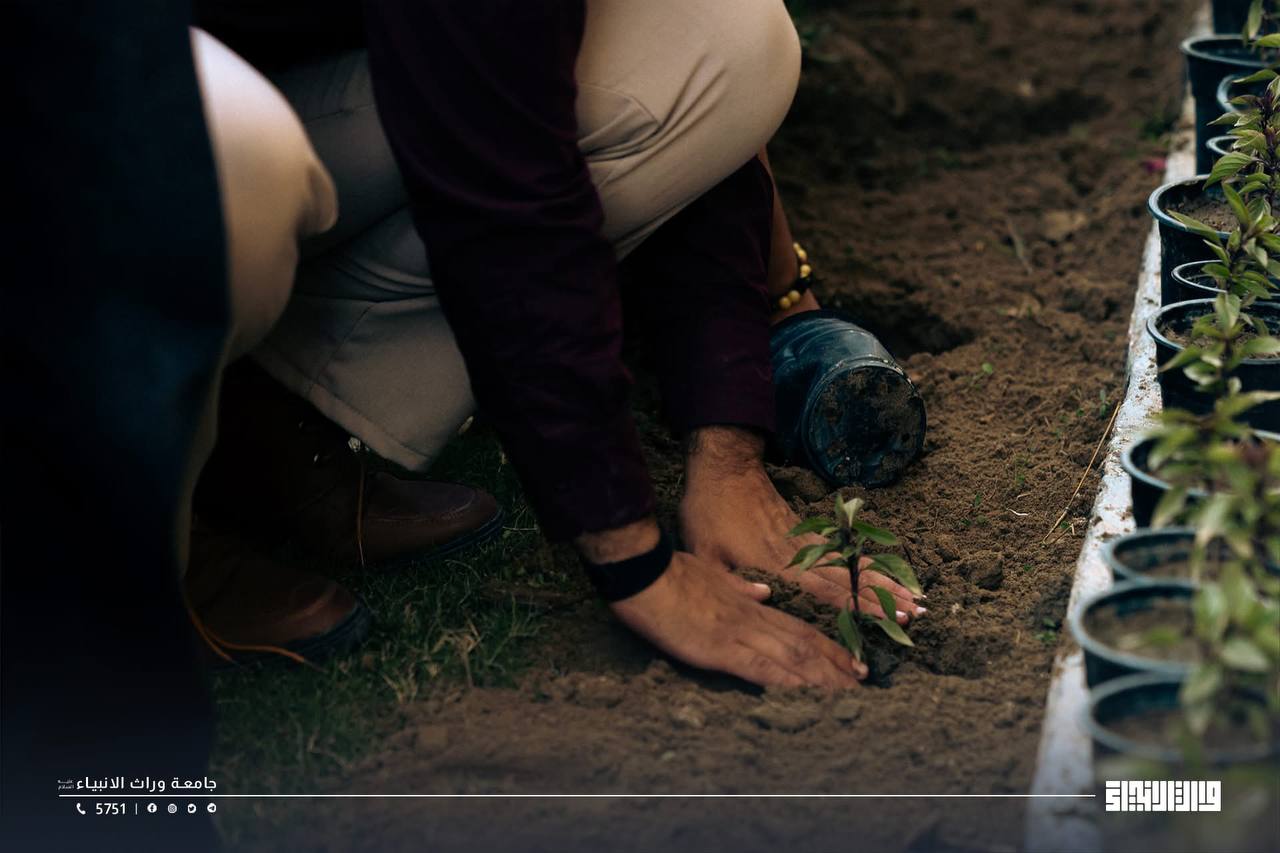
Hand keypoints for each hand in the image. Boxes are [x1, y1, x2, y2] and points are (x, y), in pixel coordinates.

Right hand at [610, 551, 865, 686]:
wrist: (643, 572)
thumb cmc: (669, 572)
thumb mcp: (711, 571)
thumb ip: (740, 585)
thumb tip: (764, 591)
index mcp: (749, 603)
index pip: (798, 626)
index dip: (827, 644)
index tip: (850, 659)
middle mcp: (751, 618)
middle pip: (804, 643)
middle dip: (835, 664)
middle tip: (863, 682)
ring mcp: (738, 633)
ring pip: (791, 656)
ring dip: (823, 676)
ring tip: (848, 692)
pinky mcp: (720, 648)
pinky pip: (761, 668)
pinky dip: (787, 682)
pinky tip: (805, 695)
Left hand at [679, 427, 923, 621]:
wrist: (724, 468)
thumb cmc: (709, 514)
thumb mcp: (705, 553)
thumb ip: (731, 583)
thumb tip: (766, 601)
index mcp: (776, 565)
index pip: (826, 593)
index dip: (859, 608)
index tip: (890, 619)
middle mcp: (800, 554)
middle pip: (850, 580)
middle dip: (885, 599)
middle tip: (918, 614)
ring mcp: (807, 540)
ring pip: (852, 565)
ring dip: (884, 581)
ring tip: (915, 596)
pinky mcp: (807, 530)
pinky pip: (843, 549)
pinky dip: (867, 562)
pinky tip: (884, 570)